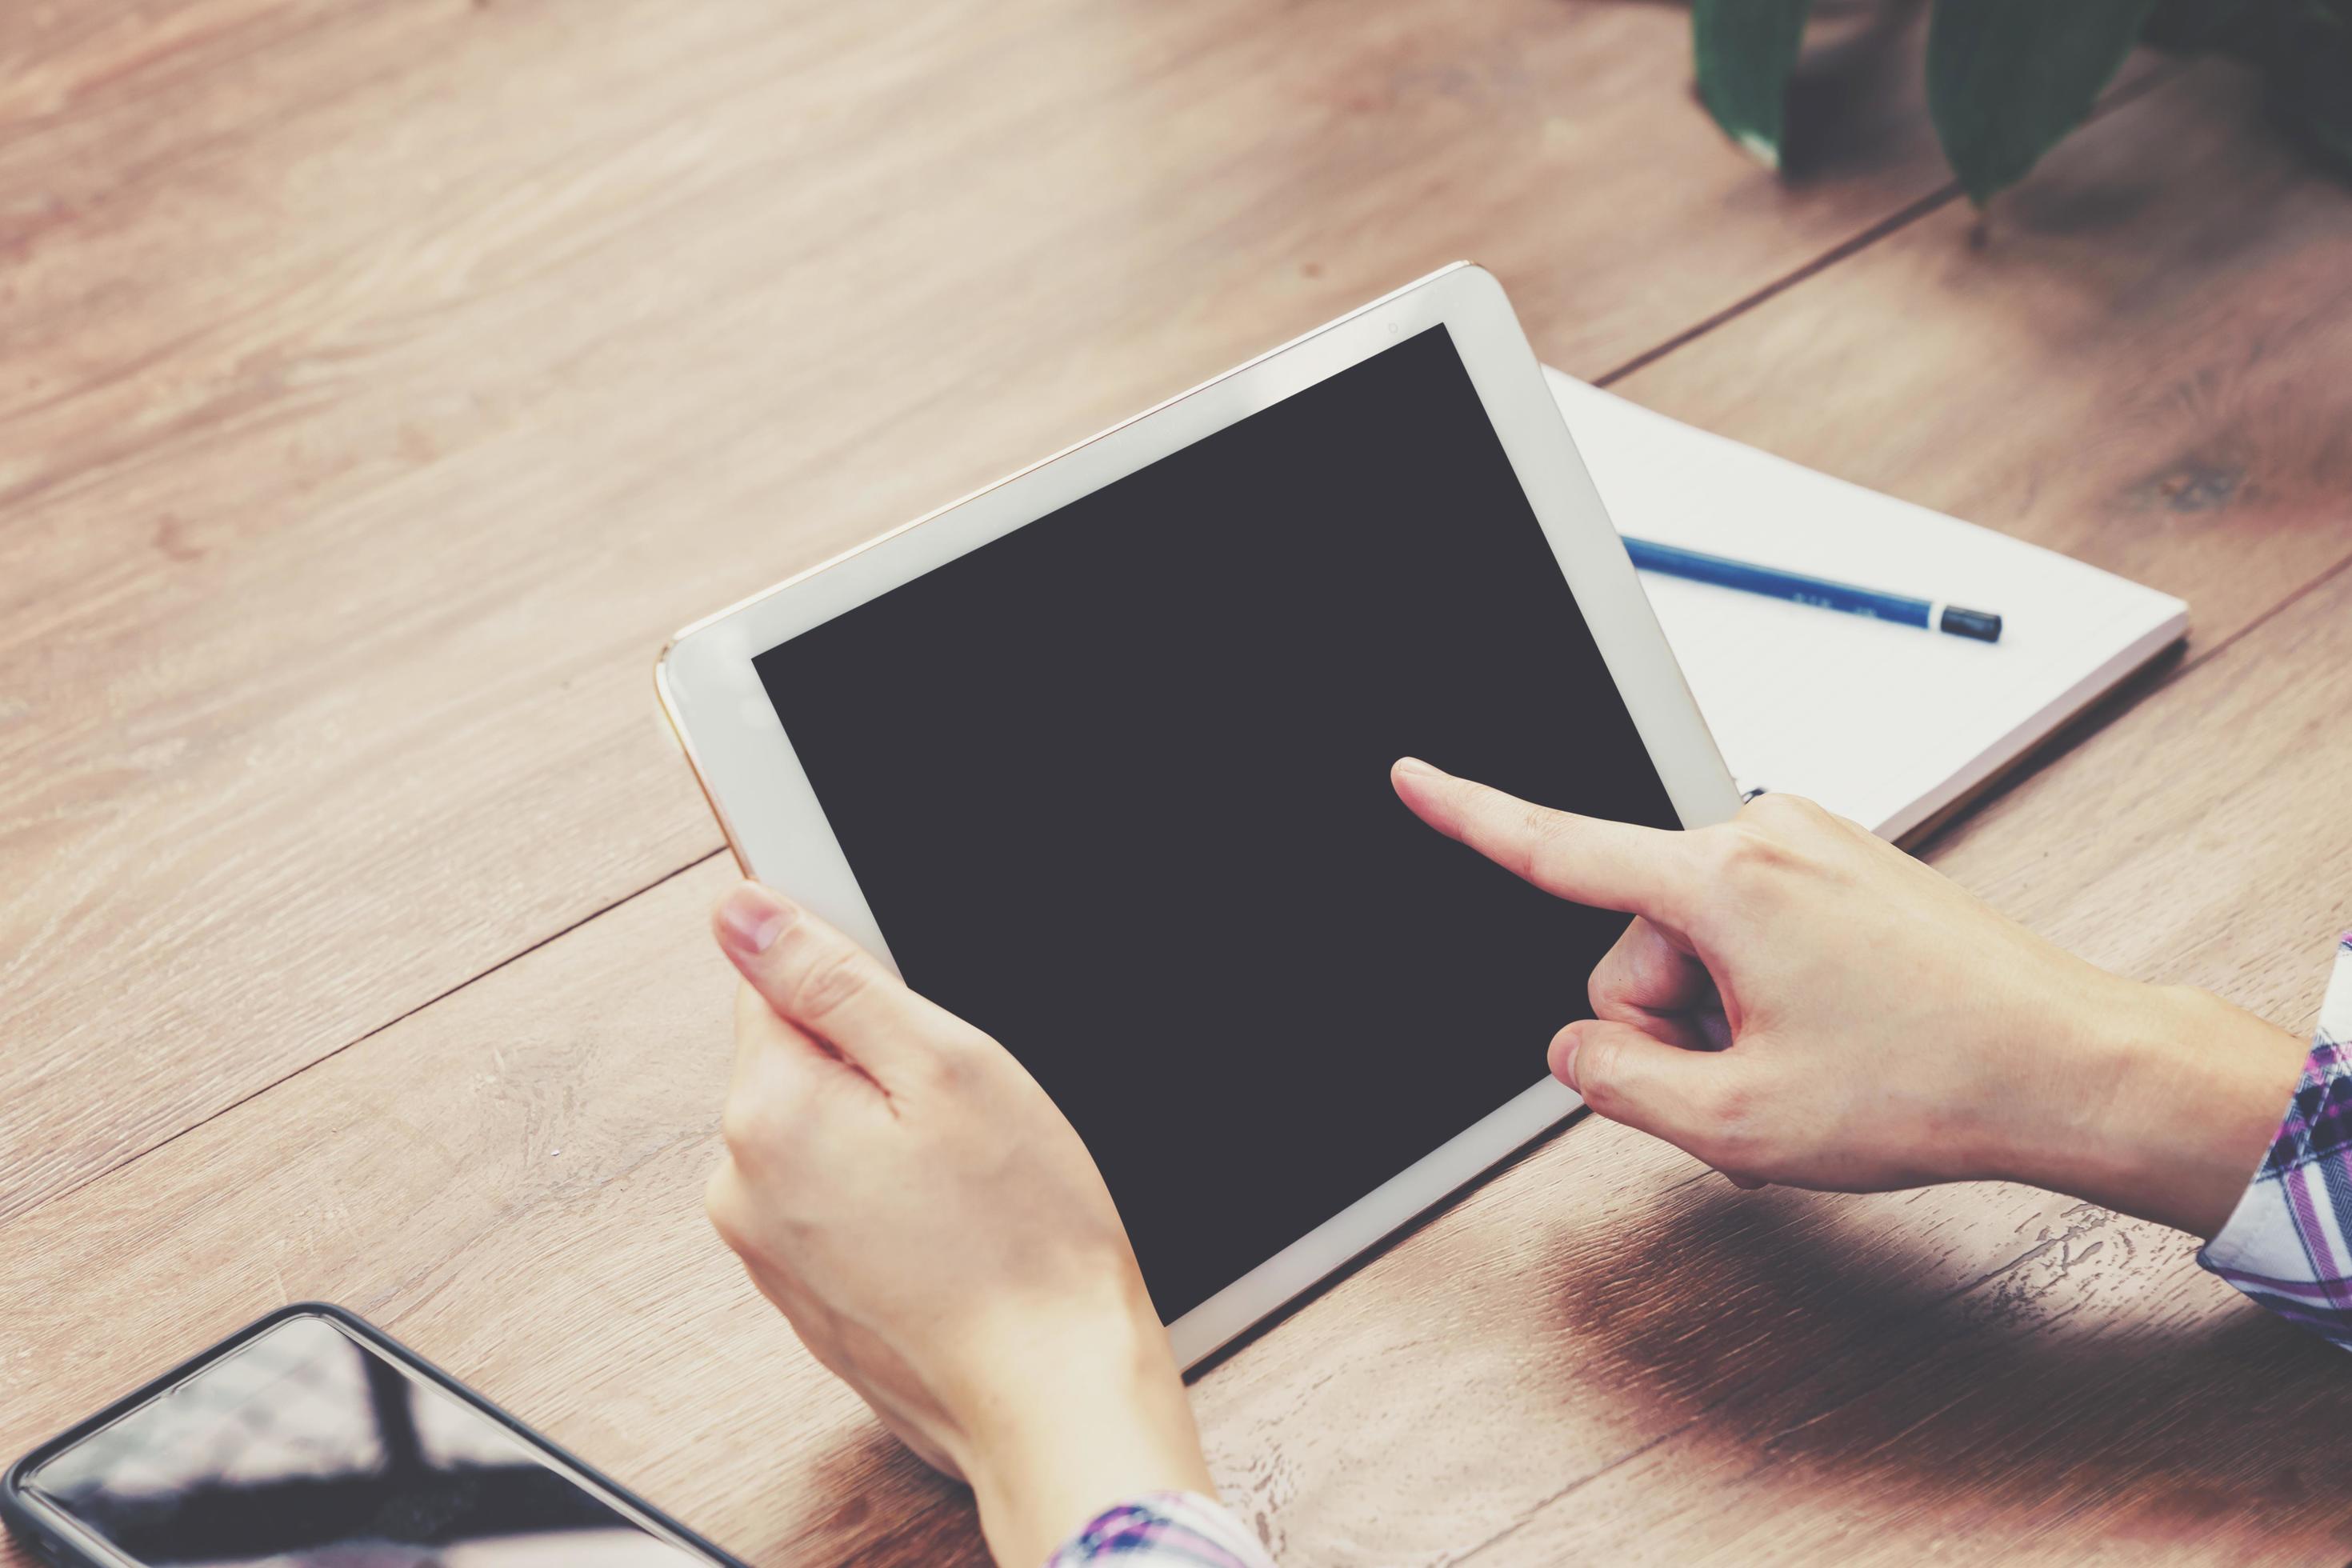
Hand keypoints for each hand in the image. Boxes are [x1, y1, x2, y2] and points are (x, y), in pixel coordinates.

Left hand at [704, 881, 1212, 1567]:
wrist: (1052, 1396)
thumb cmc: (1024, 1241)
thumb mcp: (950, 1067)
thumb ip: (830, 979)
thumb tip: (739, 911)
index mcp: (767, 1114)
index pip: (774, 981)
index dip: (863, 988)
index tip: (923, 1034)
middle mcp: (740, 1187)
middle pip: (798, 1059)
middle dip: (879, 1068)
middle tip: (964, 1118)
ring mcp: (767, 1251)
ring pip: (822, 1131)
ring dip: (886, 1135)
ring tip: (965, 1184)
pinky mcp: (805, 1294)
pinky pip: (836, 1200)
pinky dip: (889, 1197)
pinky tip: (952, 1228)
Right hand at [1390, 760, 2307, 1236]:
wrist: (2069, 1064)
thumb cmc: (1931, 1082)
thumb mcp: (1738, 1122)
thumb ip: (1616, 1081)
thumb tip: (1578, 1049)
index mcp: (1723, 880)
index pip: (1558, 847)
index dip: (1468, 814)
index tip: (1410, 775)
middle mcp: (1761, 835)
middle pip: (1632, 940)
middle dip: (1670, 1020)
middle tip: (1758, 1077)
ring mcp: (1808, 843)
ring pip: (1692, 941)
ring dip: (1724, 1013)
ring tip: (1813, 1059)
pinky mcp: (1839, 863)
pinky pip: (1750, 928)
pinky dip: (1767, 989)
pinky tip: (1834, 1032)